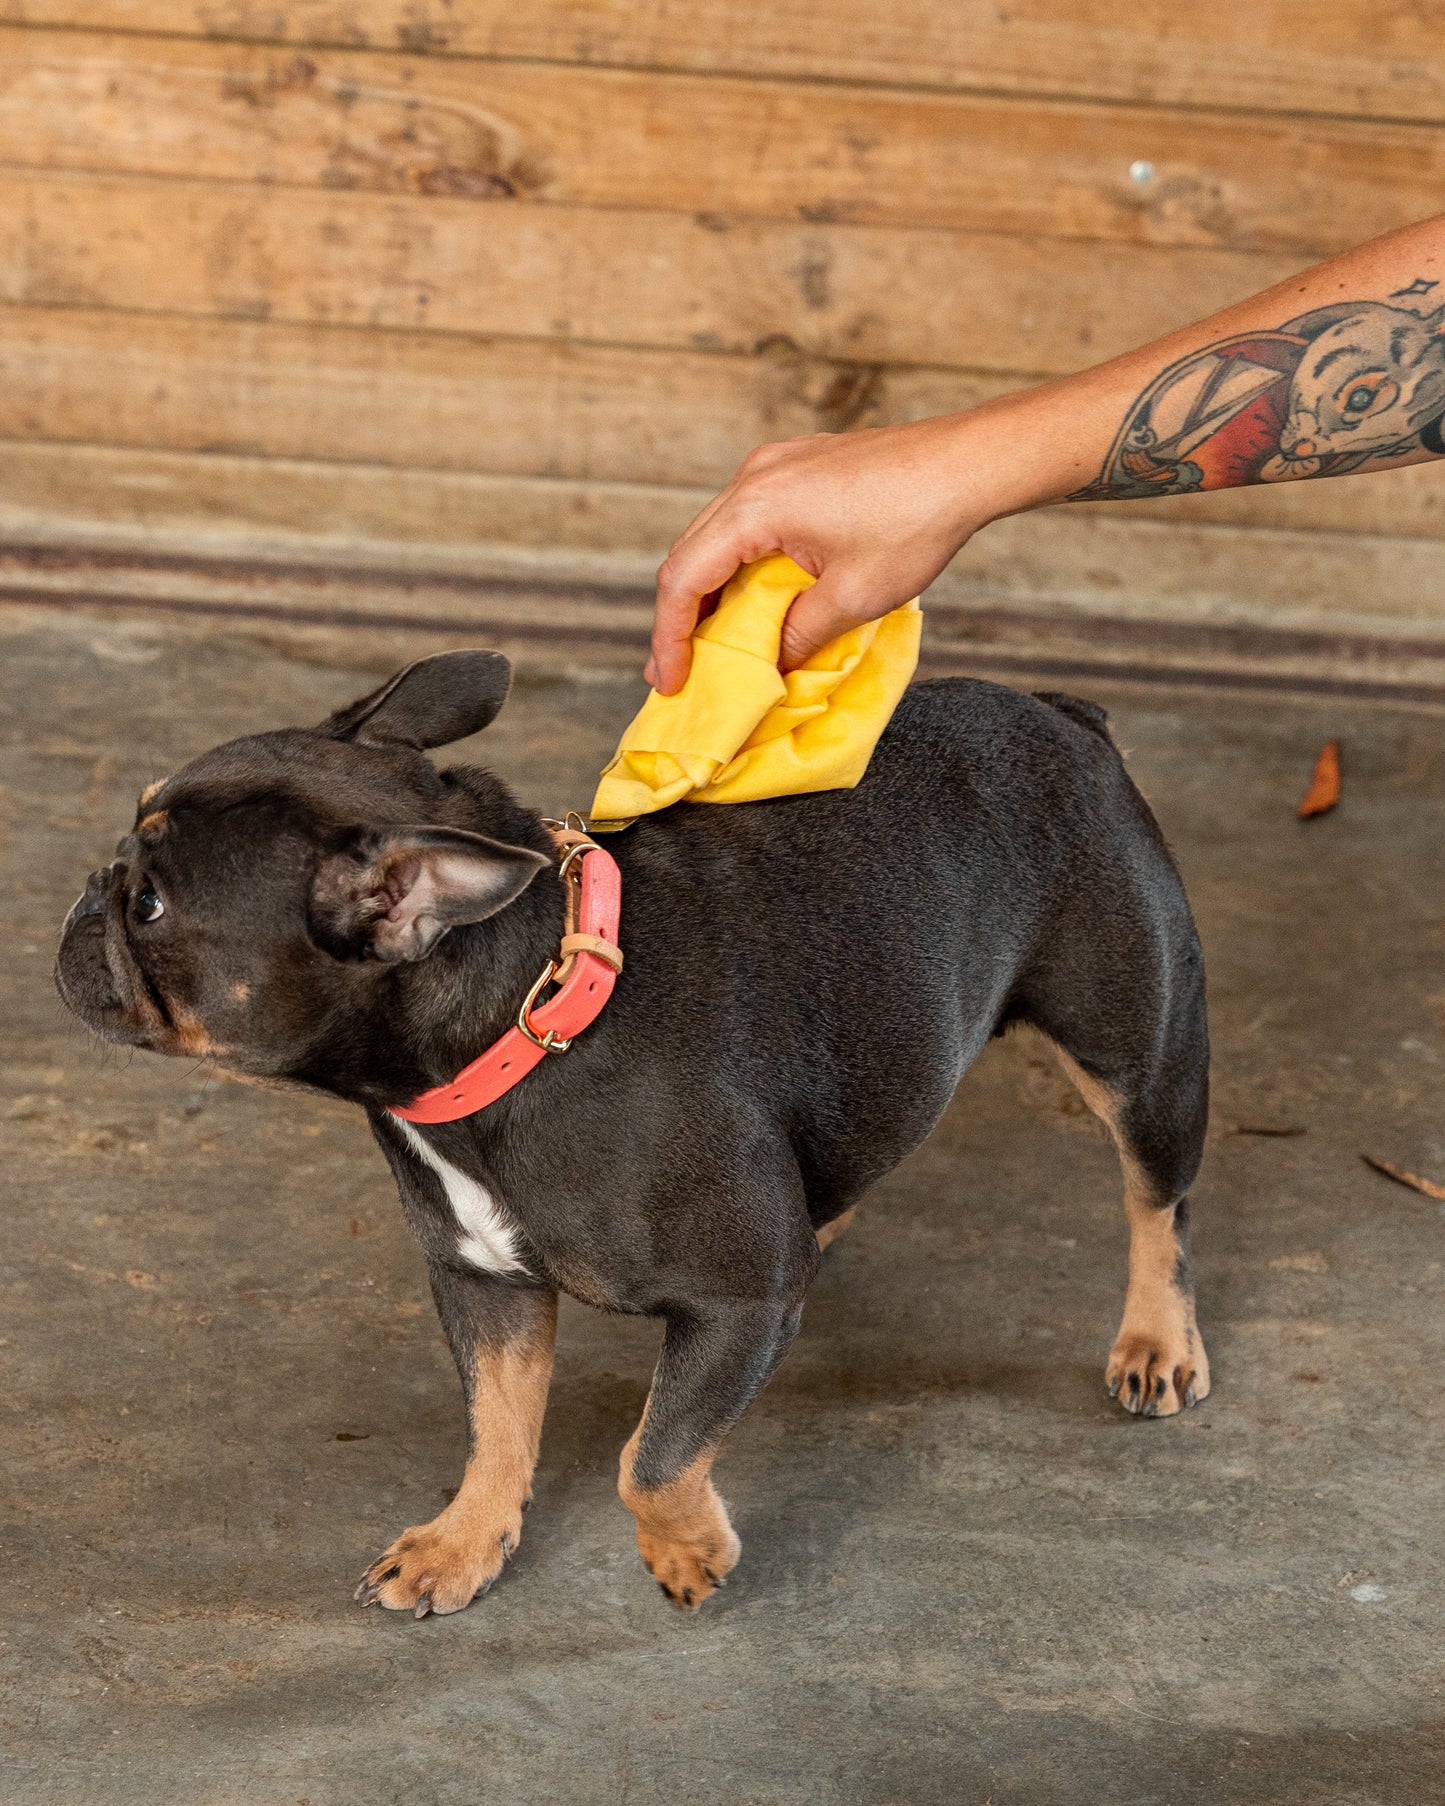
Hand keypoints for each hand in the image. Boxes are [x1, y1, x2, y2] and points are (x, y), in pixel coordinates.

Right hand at [646, 402, 1055, 692]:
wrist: (968, 463)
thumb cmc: (916, 524)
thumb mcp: (853, 599)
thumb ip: (797, 636)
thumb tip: (766, 666)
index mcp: (755, 506)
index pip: (684, 578)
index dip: (669, 637)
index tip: (670, 682)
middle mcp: (754, 477)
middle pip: (690, 554)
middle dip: (680, 619)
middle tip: (678, 673)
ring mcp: (774, 465)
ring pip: (716, 536)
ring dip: (709, 591)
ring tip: (710, 644)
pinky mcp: (797, 465)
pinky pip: (747, 519)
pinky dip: (739, 563)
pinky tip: (751, 598)